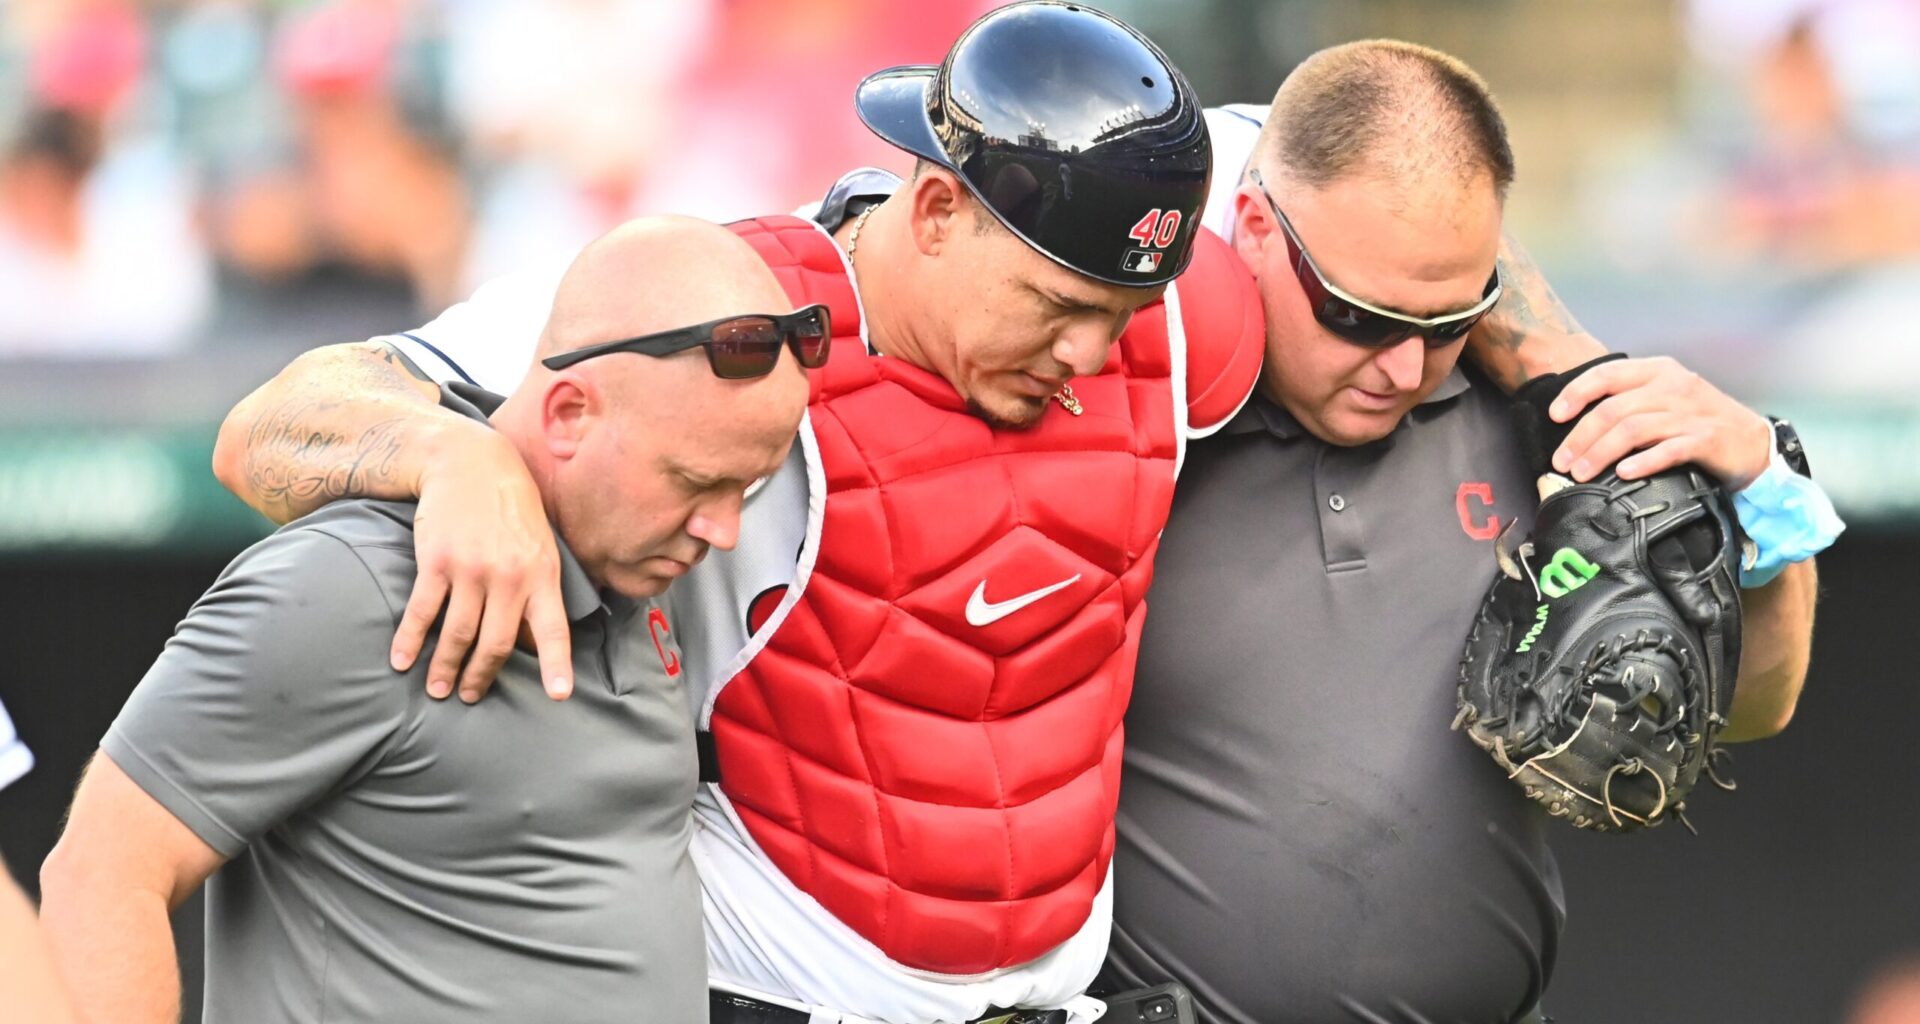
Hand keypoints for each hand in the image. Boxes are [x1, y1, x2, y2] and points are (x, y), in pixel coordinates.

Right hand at [388, 421, 572, 702]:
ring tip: (437, 689)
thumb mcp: (540, 545)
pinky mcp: (437, 561)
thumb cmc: (511, 509)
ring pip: (458, 634)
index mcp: (543, 574)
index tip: (559, 695)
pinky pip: (423, 612)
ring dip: (444, 667)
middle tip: (468, 696)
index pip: (554, 628)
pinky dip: (410, 640)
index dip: (556, 664)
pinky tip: (400, 660)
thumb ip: (537, 588)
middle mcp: (510, 576)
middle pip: (496, 643)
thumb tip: (528, 640)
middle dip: (480, 676)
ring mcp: (473, 569)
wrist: (471, 463)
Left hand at [1548, 356, 1772, 489]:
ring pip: (1633, 429)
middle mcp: (1673, 386)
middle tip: (1561, 462)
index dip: (1575, 393)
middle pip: (1613, 409)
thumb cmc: (1697, 423)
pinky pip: (1668, 450)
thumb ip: (1628, 401)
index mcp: (1657, 371)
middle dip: (1580, 437)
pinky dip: (1642, 461)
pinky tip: (1623, 474)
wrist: (1753, 443)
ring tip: (1580, 474)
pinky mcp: (1706, 439)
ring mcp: (1690, 412)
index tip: (1553, 416)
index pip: (1606, 374)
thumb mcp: (1663, 399)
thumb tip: (1575, 423)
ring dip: (1600, 453)